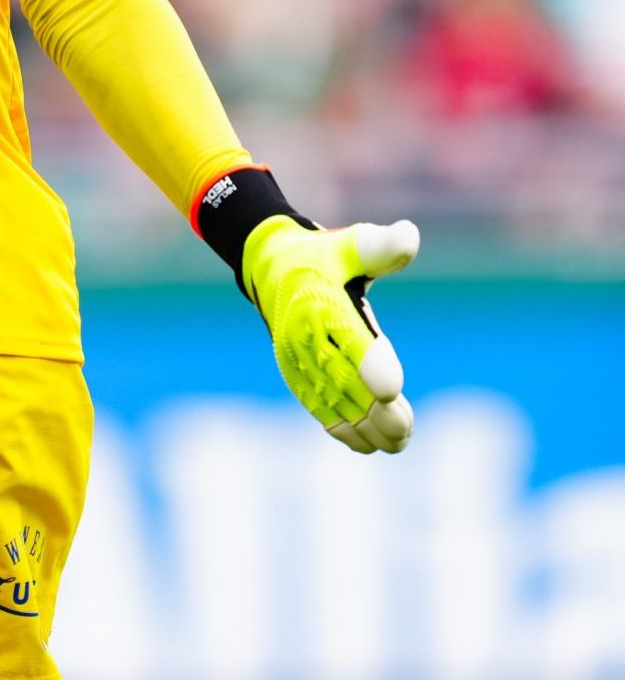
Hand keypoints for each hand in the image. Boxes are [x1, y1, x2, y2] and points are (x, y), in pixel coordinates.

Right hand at [242, 215, 418, 453]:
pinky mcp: (293, 373)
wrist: (269, 265)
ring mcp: (295, 358)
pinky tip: (370, 443)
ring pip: (330, 402)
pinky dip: (341, 428)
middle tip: (405, 427)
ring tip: (399, 439)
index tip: (392, 388)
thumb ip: (381, 245)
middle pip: (340, 380)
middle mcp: (301, 334)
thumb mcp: (350, 244)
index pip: (344, 337)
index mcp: (317, 302)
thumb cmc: (322, 254)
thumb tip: (410, 236)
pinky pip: (316, 407)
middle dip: (374, 409)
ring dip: (364, 426)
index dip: (369, 364)